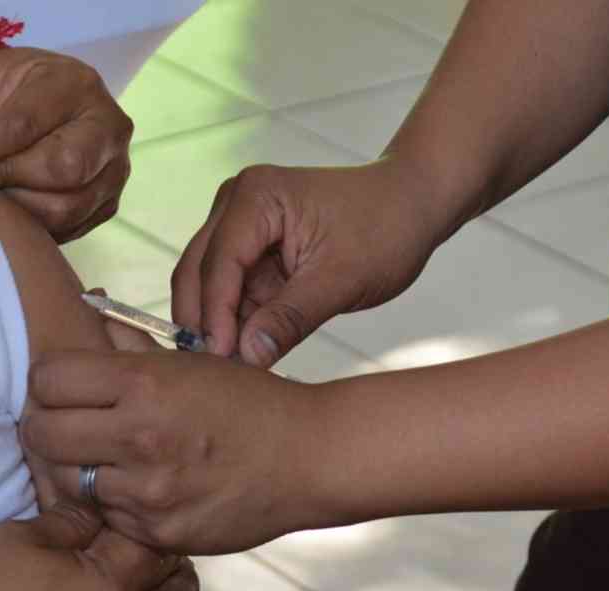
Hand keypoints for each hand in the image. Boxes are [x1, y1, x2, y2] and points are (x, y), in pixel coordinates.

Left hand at [0, 48, 132, 241]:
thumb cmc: (12, 92)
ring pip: (68, 207)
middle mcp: (108, 127)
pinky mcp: (110, 203)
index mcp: (73, 85)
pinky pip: (71, 227)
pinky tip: (11, 212)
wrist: (52, 103)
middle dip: (8, 182)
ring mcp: (116, 169)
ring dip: (18, 212)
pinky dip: (34, 227)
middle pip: (63, 169)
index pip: (24, 125)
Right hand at [0, 503, 196, 590]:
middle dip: (168, 557)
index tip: (137, 504)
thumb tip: (103, 504)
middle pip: (178, 585)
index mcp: (109, 588)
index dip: (144, 517)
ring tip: (140, 574)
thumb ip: (71, 520)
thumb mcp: (19, 540)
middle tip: (144, 540)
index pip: (151, 539)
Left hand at [23, 349, 328, 554]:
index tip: (65, 388)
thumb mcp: (192, 361)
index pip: (47, 379)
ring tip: (110, 459)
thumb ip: (131, 345)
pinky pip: (108, 518)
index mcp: (144, 384)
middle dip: (48, 427)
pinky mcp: (158, 532)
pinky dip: (115, 504)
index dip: (50, 381)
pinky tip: (143, 487)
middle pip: (41, 434)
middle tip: (70, 426)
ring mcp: (147, 491)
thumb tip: (87, 311)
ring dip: (80, 470)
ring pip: (68, 481)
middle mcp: (139, 437)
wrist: (308, 457)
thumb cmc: (250, 402)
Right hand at [171, 160, 443, 367]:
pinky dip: (235, 321)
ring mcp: (239, 223)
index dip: (215, 316)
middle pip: (198, 272)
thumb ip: (291, 317)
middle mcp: (236, 203)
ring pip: (208, 284)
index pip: (219, 264)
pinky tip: (244, 354)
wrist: (410, 205)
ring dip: (218, 325)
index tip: (220, 360)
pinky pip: (231, 290)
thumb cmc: (386, 229)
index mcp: (257, 197)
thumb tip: (247, 356)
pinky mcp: (251, 247)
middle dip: (204, 322)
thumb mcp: (342, 279)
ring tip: (229, 371)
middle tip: (213, 375)